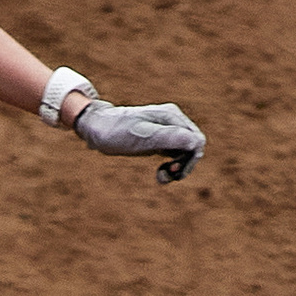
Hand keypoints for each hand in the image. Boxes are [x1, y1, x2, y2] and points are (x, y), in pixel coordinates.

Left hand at [73, 98, 206, 184]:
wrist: (98, 128)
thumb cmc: (117, 132)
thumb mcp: (142, 137)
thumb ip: (169, 138)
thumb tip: (195, 143)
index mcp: (172, 117)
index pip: (197, 140)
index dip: (190, 159)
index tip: (173, 171)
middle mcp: (172, 122)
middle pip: (193, 146)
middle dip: (185, 165)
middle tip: (166, 176)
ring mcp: (166, 131)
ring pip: (184, 152)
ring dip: (177, 168)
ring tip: (161, 177)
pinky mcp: (158, 141)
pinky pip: (173, 155)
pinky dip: (170, 166)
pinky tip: (159, 173)